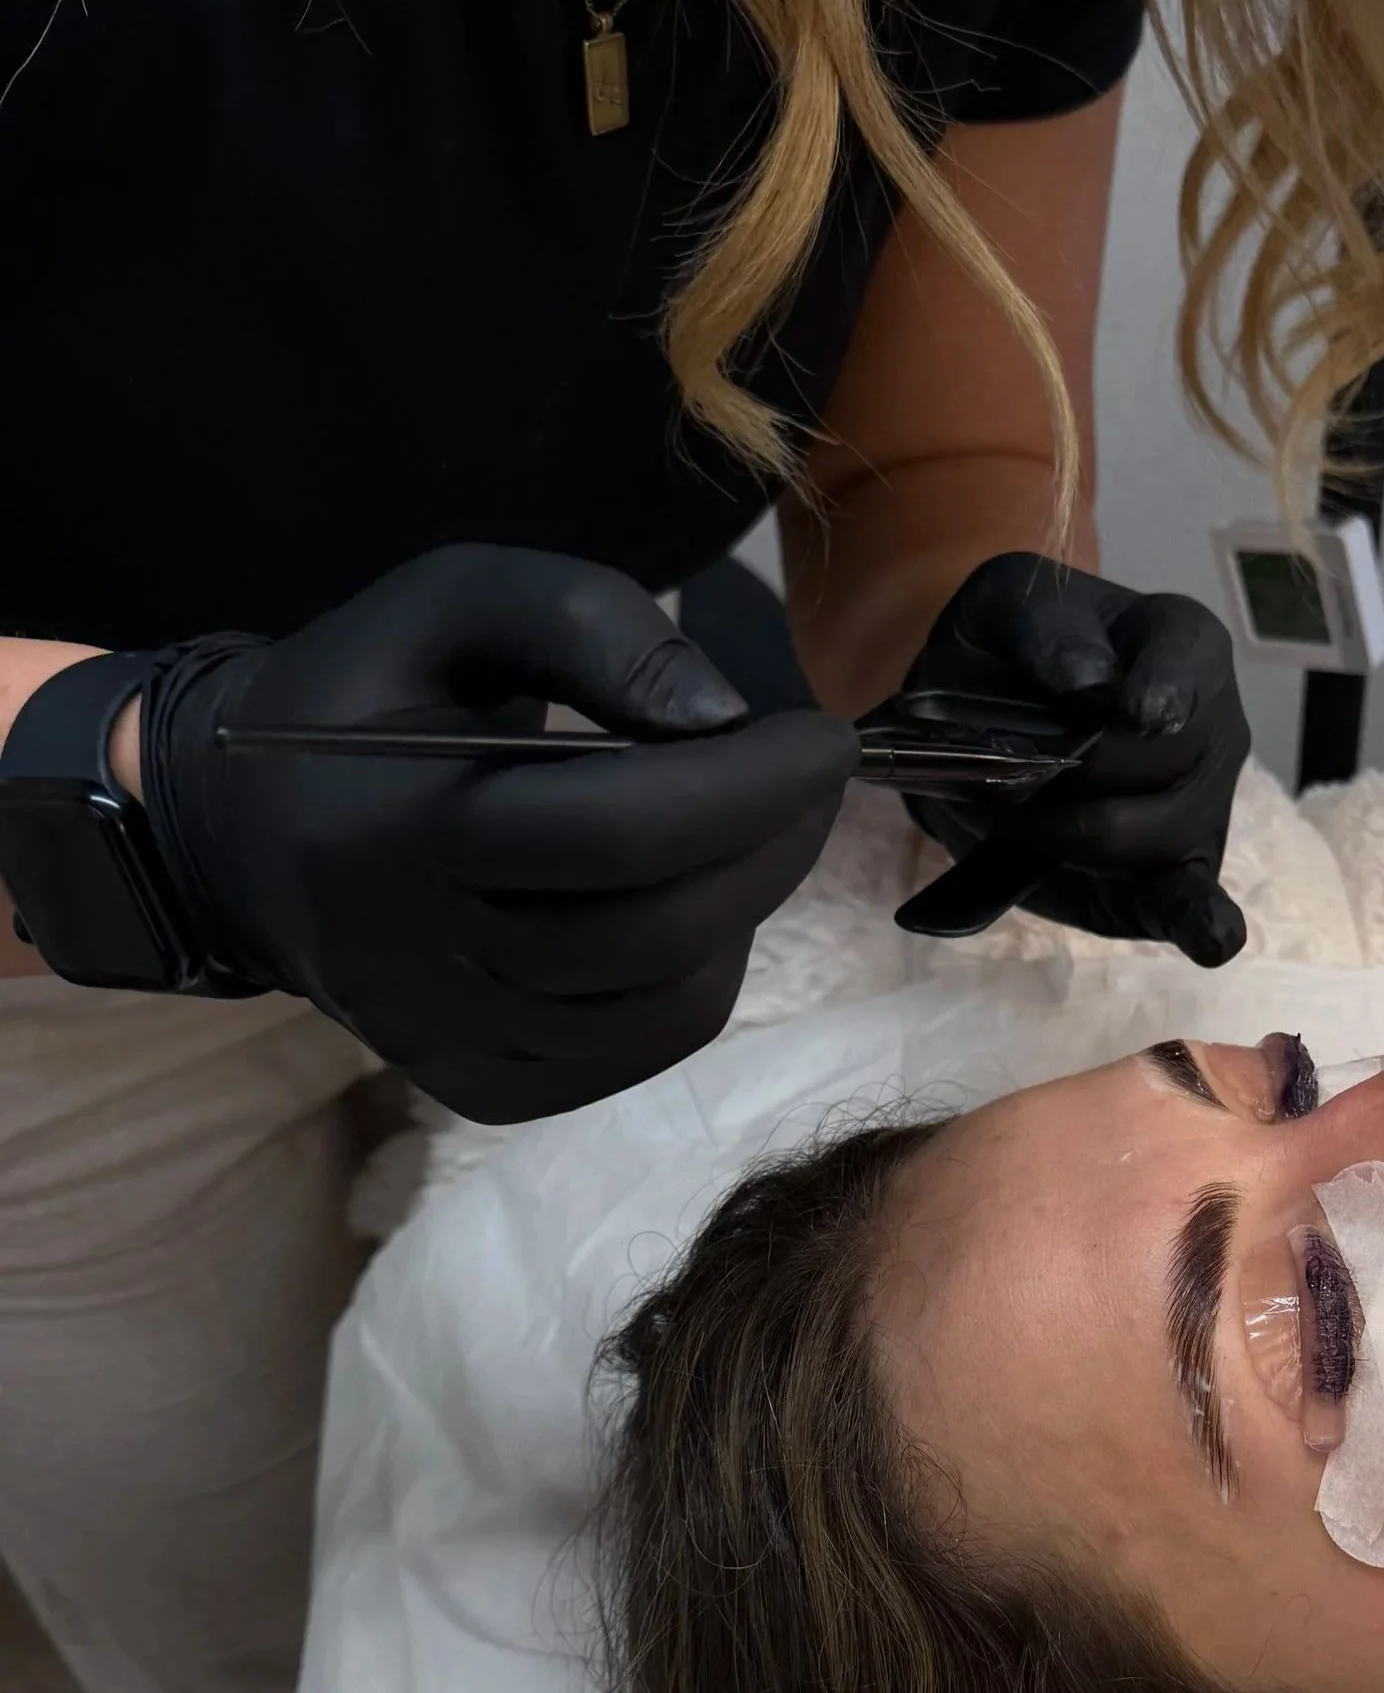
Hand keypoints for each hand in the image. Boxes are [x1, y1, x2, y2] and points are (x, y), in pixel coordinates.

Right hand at [139, 545, 857, 1121]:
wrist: (250, 832)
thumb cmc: (371, 695)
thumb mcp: (455, 602)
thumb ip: (587, 622)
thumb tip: (720, 718)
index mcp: (397, 830)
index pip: (616, 832)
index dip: (750, 785)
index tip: (824, 738)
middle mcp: (416, 960)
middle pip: (657, 928)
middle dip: (774, 844)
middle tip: (808, 778)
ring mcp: (448, 1041)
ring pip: (668, 1001)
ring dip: (749, 906)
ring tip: (751, 828)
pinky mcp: (483, 1089)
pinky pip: (645, 1046)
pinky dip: (701, 971)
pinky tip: (692, 899)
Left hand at [899, 554, 1250, 966]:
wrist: (988, 714)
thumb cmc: (1010, 651)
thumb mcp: (1007, 607)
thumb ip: (1046, 631)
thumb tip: (1086, 683)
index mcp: (1185, 644)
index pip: (1186, 669)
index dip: (1164, 693)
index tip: (1137, 713)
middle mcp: (1214, 726)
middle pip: (1157, 769)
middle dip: (1069, 779)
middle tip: (992, 777)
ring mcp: (1203, 804)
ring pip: (1147, 838)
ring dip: (1063, 837)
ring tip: (1006, 821)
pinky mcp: (1175, 871)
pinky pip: (1197, 902)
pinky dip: (1204, 923)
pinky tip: (1212, 941)